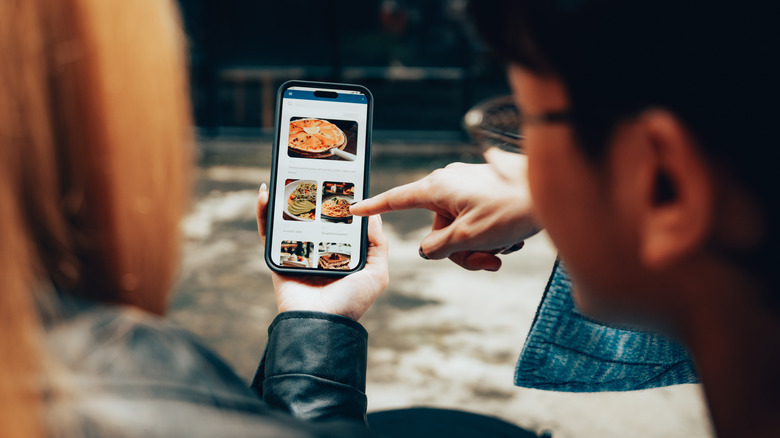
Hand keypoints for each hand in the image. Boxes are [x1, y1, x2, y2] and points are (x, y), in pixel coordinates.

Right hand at [257, 185, 388, 320]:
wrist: (320, 325)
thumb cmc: (350, 304)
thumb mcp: (376, 274)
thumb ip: (377, 245)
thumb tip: (373, 216)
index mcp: (341, 252)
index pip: (339, 221)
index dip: (339, 201)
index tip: (340, 179)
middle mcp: (319, 250)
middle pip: (313, 216)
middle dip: (310, 194)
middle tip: (311, 170)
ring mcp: (297, 252)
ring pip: (288, 219)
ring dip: (285, 197)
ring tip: (286, 175)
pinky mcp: (277, 257)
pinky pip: (268, 232)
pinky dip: (263, 212)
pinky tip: (265, 193)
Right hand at [350, 158, 539, 270]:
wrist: (552, 191)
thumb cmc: (511, 208)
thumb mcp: (469, 237)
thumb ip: (439, 247)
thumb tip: (430, 250)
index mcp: (438, 187)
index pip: (396, 199)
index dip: (374, 207)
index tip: (354, 208)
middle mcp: (449, 182)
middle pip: (437, 229)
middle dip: (459, 251)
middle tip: (486, 261)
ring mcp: (468, 185)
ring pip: (459, 229)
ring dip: (478, 247)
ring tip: (502, 250)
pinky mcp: (484, 190)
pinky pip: (475, 220)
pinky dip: (488, 235)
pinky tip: (509, 239)